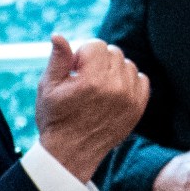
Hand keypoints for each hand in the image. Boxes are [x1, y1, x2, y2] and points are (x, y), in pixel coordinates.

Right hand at [34, 34, 149, 183]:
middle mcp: (114, 87)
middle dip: (98, 61)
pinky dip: (128, 81)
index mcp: (91, 80)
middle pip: (113, 52)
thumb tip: (58, 36)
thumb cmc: (55, 119)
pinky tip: (112, 93)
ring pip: (127, 64)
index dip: (82, 55)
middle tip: (84, 80)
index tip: (74, 71)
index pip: (96, 45)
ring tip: (98, 88)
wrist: (70, 154)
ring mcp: (129, 98)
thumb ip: (57, 60)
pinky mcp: (138, 107)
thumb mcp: (48, 88)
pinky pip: (141, 79)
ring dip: (113, 70)